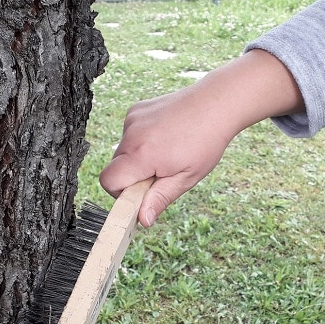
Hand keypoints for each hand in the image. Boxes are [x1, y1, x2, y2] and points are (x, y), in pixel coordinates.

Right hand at [99, 49, 303, 226]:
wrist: (216, 104)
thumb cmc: (206, 142)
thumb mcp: (186, 178)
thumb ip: (159, 199)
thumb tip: (142, 220)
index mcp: (142, 155)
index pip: (108, 181)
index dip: (120, 193)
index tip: (142, 194)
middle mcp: (131, 134)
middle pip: (115, 167)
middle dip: (132, 177)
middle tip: (162, 173)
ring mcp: (132, 119)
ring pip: (122, 152)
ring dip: (138, 160)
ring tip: (167, 153)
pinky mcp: (135, 111)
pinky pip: (129, 136)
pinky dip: (141, 142)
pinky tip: (165, 137)